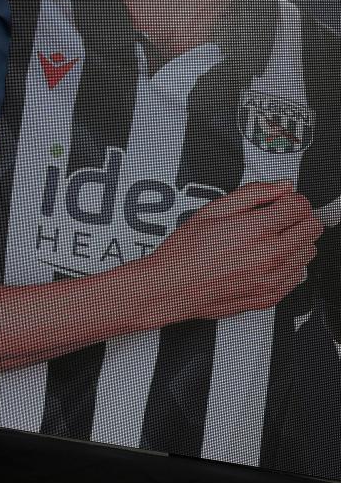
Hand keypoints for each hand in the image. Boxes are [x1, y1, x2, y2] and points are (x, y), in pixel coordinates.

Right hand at [143, 181, 320, 323]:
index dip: (291, 199)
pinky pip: (298, 276)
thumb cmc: (184, 253)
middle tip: (280, 218)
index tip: (283, 201)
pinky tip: (266, 260)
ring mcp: (273, 278)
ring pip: (309, 252)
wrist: (171, 288)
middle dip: (298, 218)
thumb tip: (279, 186)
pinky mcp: (271, 296)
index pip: (300, 206)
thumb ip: (252, 194)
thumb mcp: (211, 211)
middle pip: (312, 228)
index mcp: (256, 229)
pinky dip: (289, 265)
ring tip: (270, 240)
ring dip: (296, 242)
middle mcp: (270, 255)